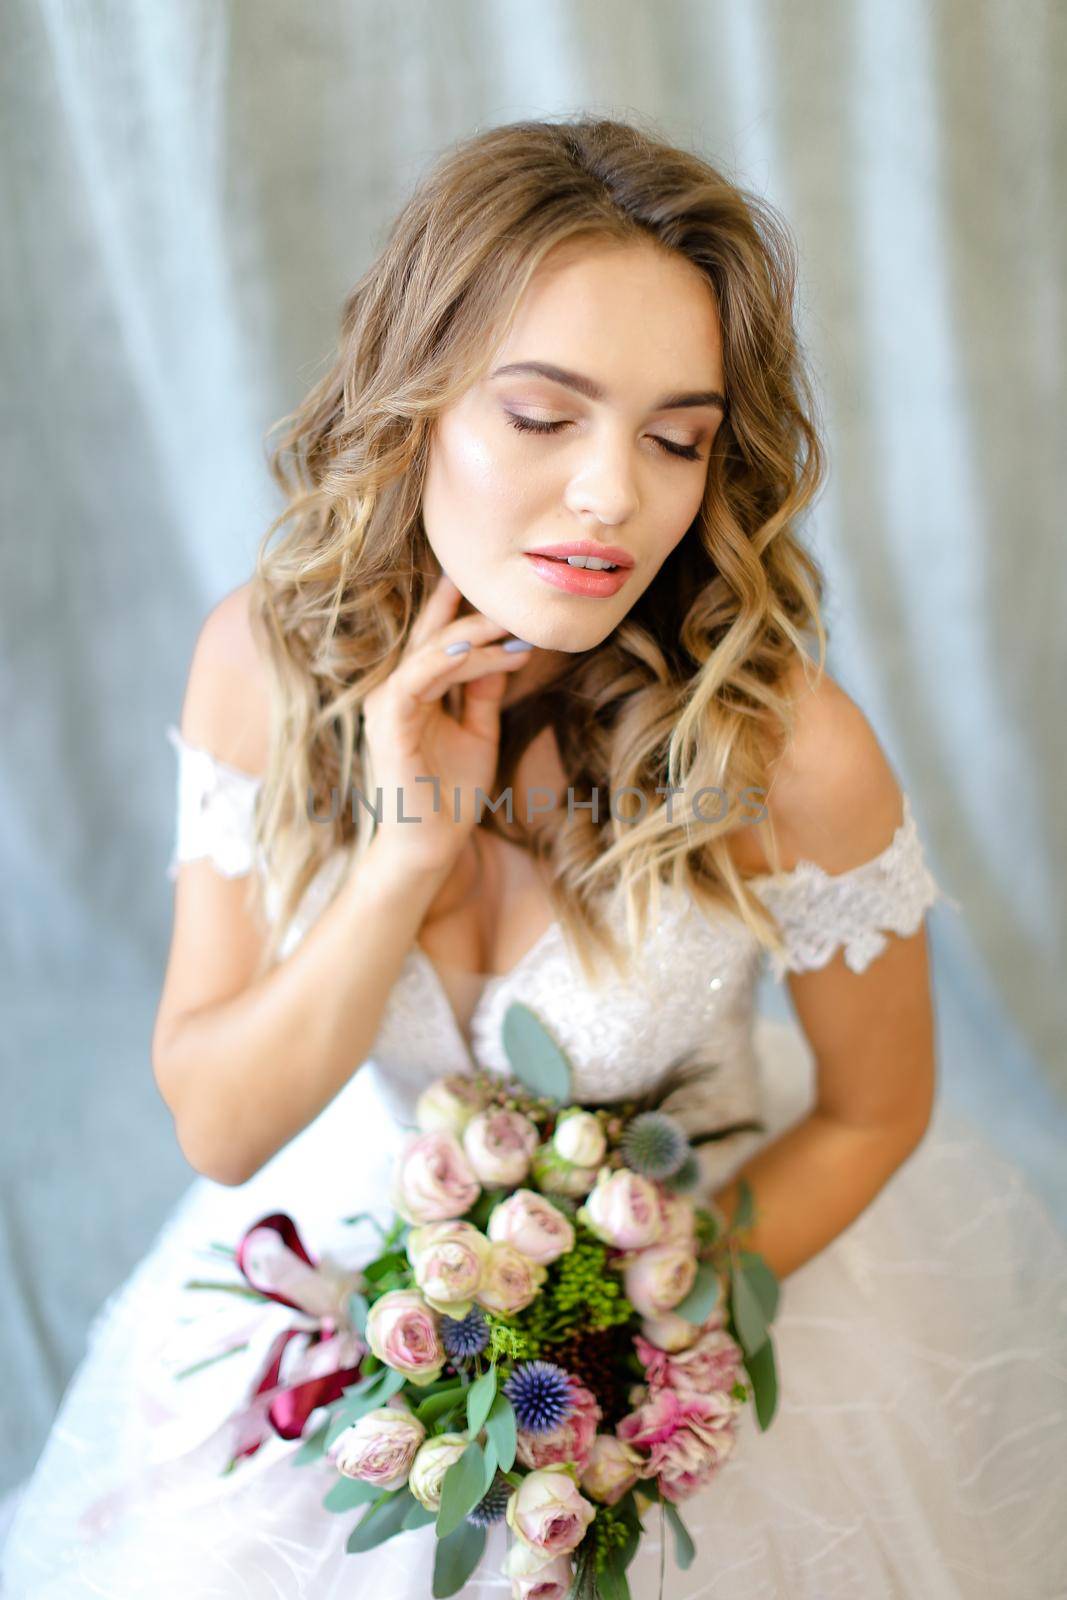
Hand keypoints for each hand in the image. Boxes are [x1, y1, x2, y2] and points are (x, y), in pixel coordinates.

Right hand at [358, 573, 534, 877]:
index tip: (504, 590)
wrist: (432, 844)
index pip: (438, 638)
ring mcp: (388, 703)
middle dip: (471, 610)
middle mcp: (396, 689)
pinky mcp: (388, 723)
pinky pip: (415, 679)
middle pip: (433, 635)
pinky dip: (445, 661)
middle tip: (512, 593)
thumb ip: (484, 691)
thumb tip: (506, 647)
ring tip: (510, 623)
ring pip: (430, 652)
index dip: (464, 609)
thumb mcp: (479, 731)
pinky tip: (476, 650)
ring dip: (472, 635)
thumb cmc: (452, 793)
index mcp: (414, 689)